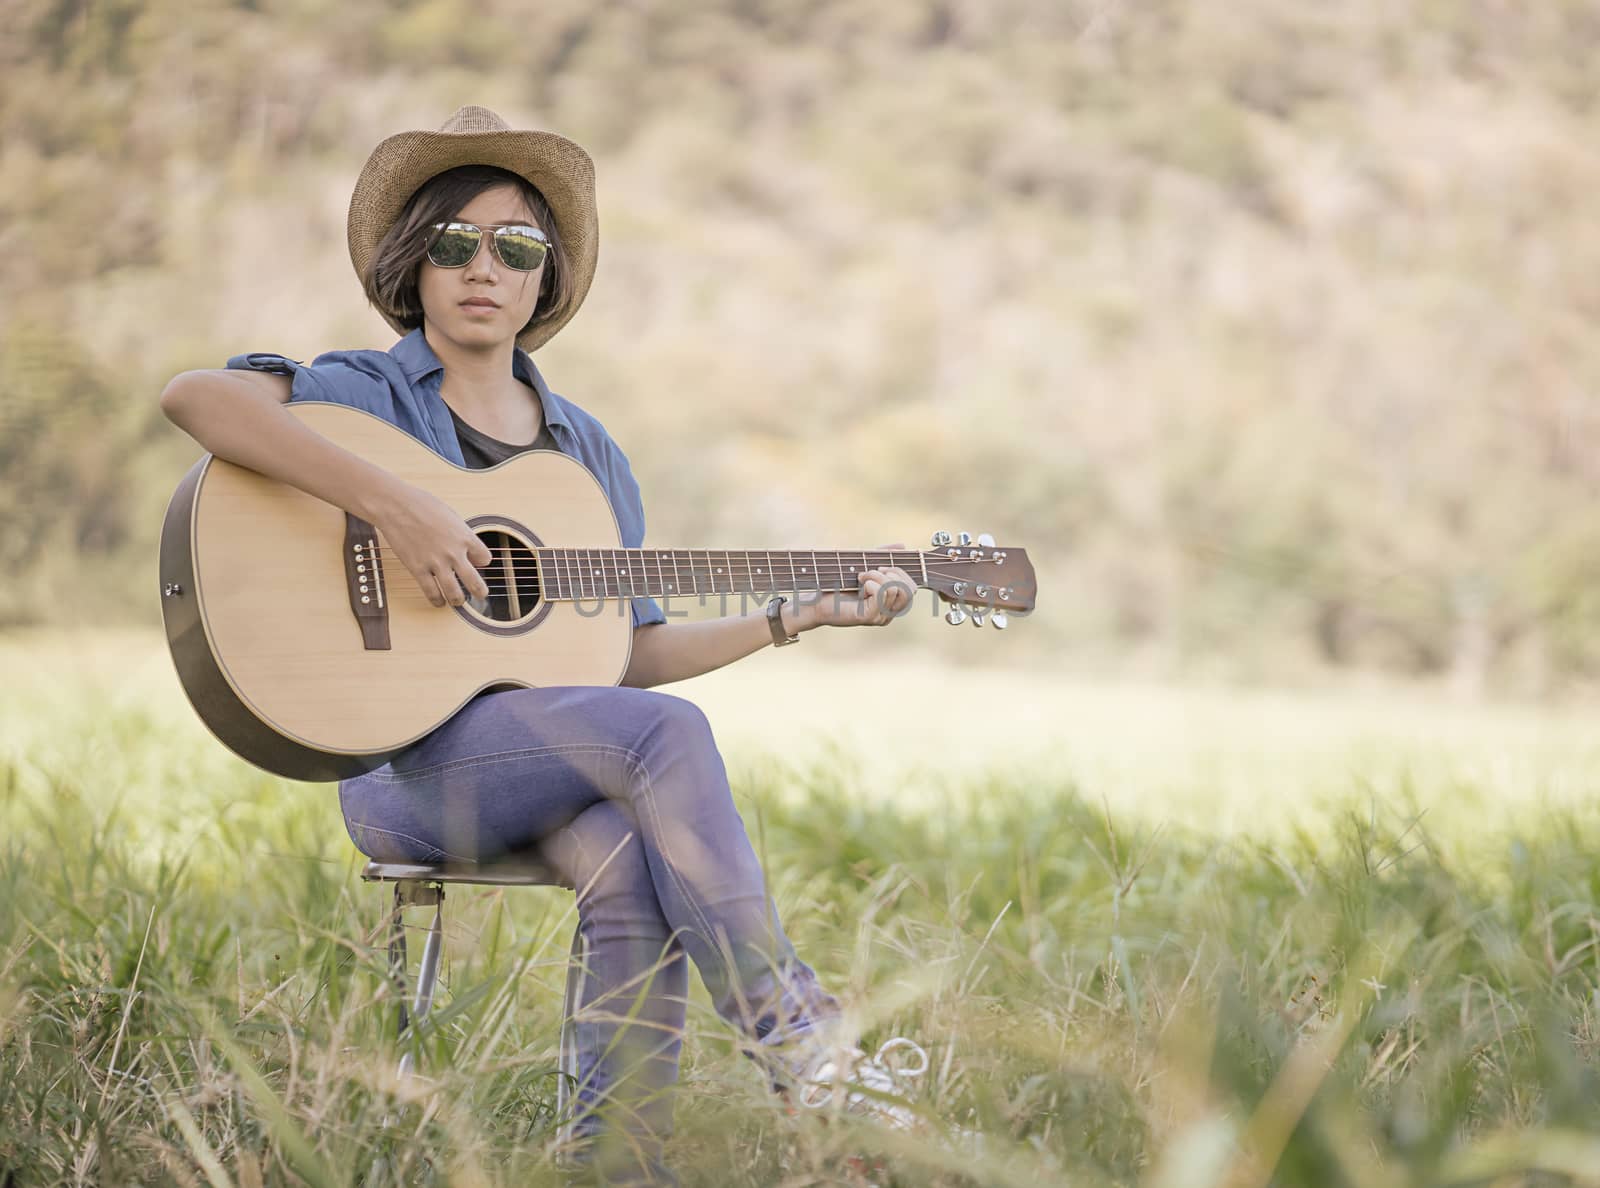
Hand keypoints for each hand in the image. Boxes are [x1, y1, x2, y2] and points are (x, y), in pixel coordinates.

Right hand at [370, 482, 491, 608]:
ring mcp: (436, 563)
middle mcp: (454, 552)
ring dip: (458, 600)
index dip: (482, 562)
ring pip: (454, 593)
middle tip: (480, 594)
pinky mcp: (417, 569)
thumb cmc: (422, 505)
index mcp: (465, 536)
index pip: (485, 558)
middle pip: (475, 582)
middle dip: (480, 592)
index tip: (478, 564)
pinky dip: (437, 600)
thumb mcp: (451, 516)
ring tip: (458, 601)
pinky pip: (431, 592)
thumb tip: (468, 551)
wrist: (395, 506)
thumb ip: (461, 534)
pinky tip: (439, 601)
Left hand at [804, 543, 916, 628]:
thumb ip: (883, 556)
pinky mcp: (868, 616)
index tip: (880, 567)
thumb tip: (902, 546)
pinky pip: (881, 593)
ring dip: (876, 575)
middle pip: (909, 590)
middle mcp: (888, 613)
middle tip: (870, 571)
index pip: (912, 588)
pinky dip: (871, 582)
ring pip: (894, 589)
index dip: (900, 572)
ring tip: (860, 577)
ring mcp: (880, 617)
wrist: (816, 600)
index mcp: (890, 604)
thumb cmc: (838, 584)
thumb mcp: (865, 565)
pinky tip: (859, 584)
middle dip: (891, 573)